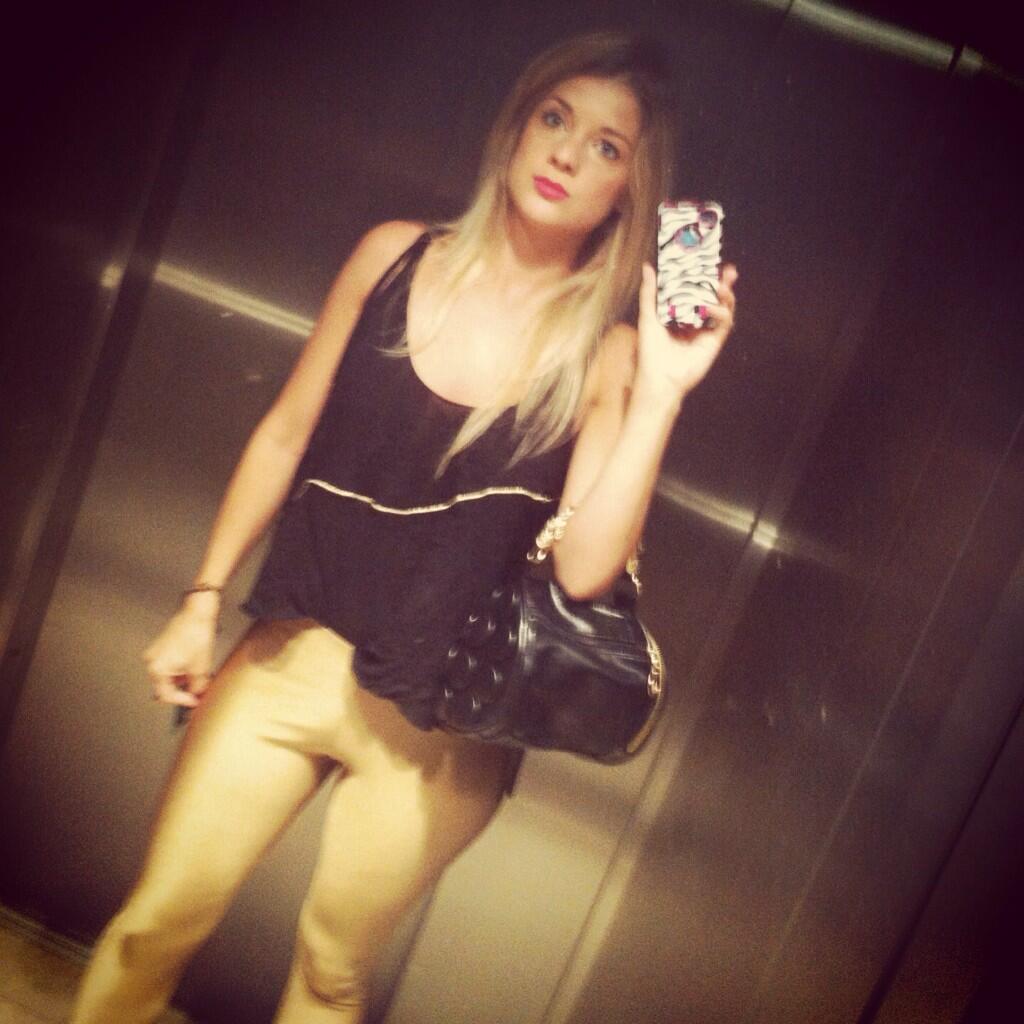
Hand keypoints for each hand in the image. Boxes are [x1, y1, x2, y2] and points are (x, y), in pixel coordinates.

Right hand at [142, 601, 218, 707]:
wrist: (197, 613)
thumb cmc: (196, 634)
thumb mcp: (200, 668)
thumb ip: (197, 686)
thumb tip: (196, 695)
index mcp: (157, 668)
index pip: (166, 695)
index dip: (182, 700)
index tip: (193, 701)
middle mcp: (151, 660)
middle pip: (166, 685)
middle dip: (183, 688)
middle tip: (197, 690)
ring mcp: (155, 652)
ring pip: (168, 675)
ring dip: (182, 678)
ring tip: (198, 673)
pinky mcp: (161, 646)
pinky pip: (169, 664)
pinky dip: (180, 668)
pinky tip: (192, 664)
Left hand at [635, 262, 737, 402]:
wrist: (660, 378)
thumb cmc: (650, 351)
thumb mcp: (648, 316)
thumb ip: (649, 292)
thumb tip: (647, 266)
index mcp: (678, 315)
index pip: (693, 291)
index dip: (701, 277)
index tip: (706, 262)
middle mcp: (693, 322)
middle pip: (711, 297)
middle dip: (721, 283)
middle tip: (726, 269)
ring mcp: (705, 331)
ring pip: (722, 308)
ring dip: (726, 295)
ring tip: (724, 284)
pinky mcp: (713, 342)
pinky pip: (724, 323)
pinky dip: (722, 313)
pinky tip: (713, 308)